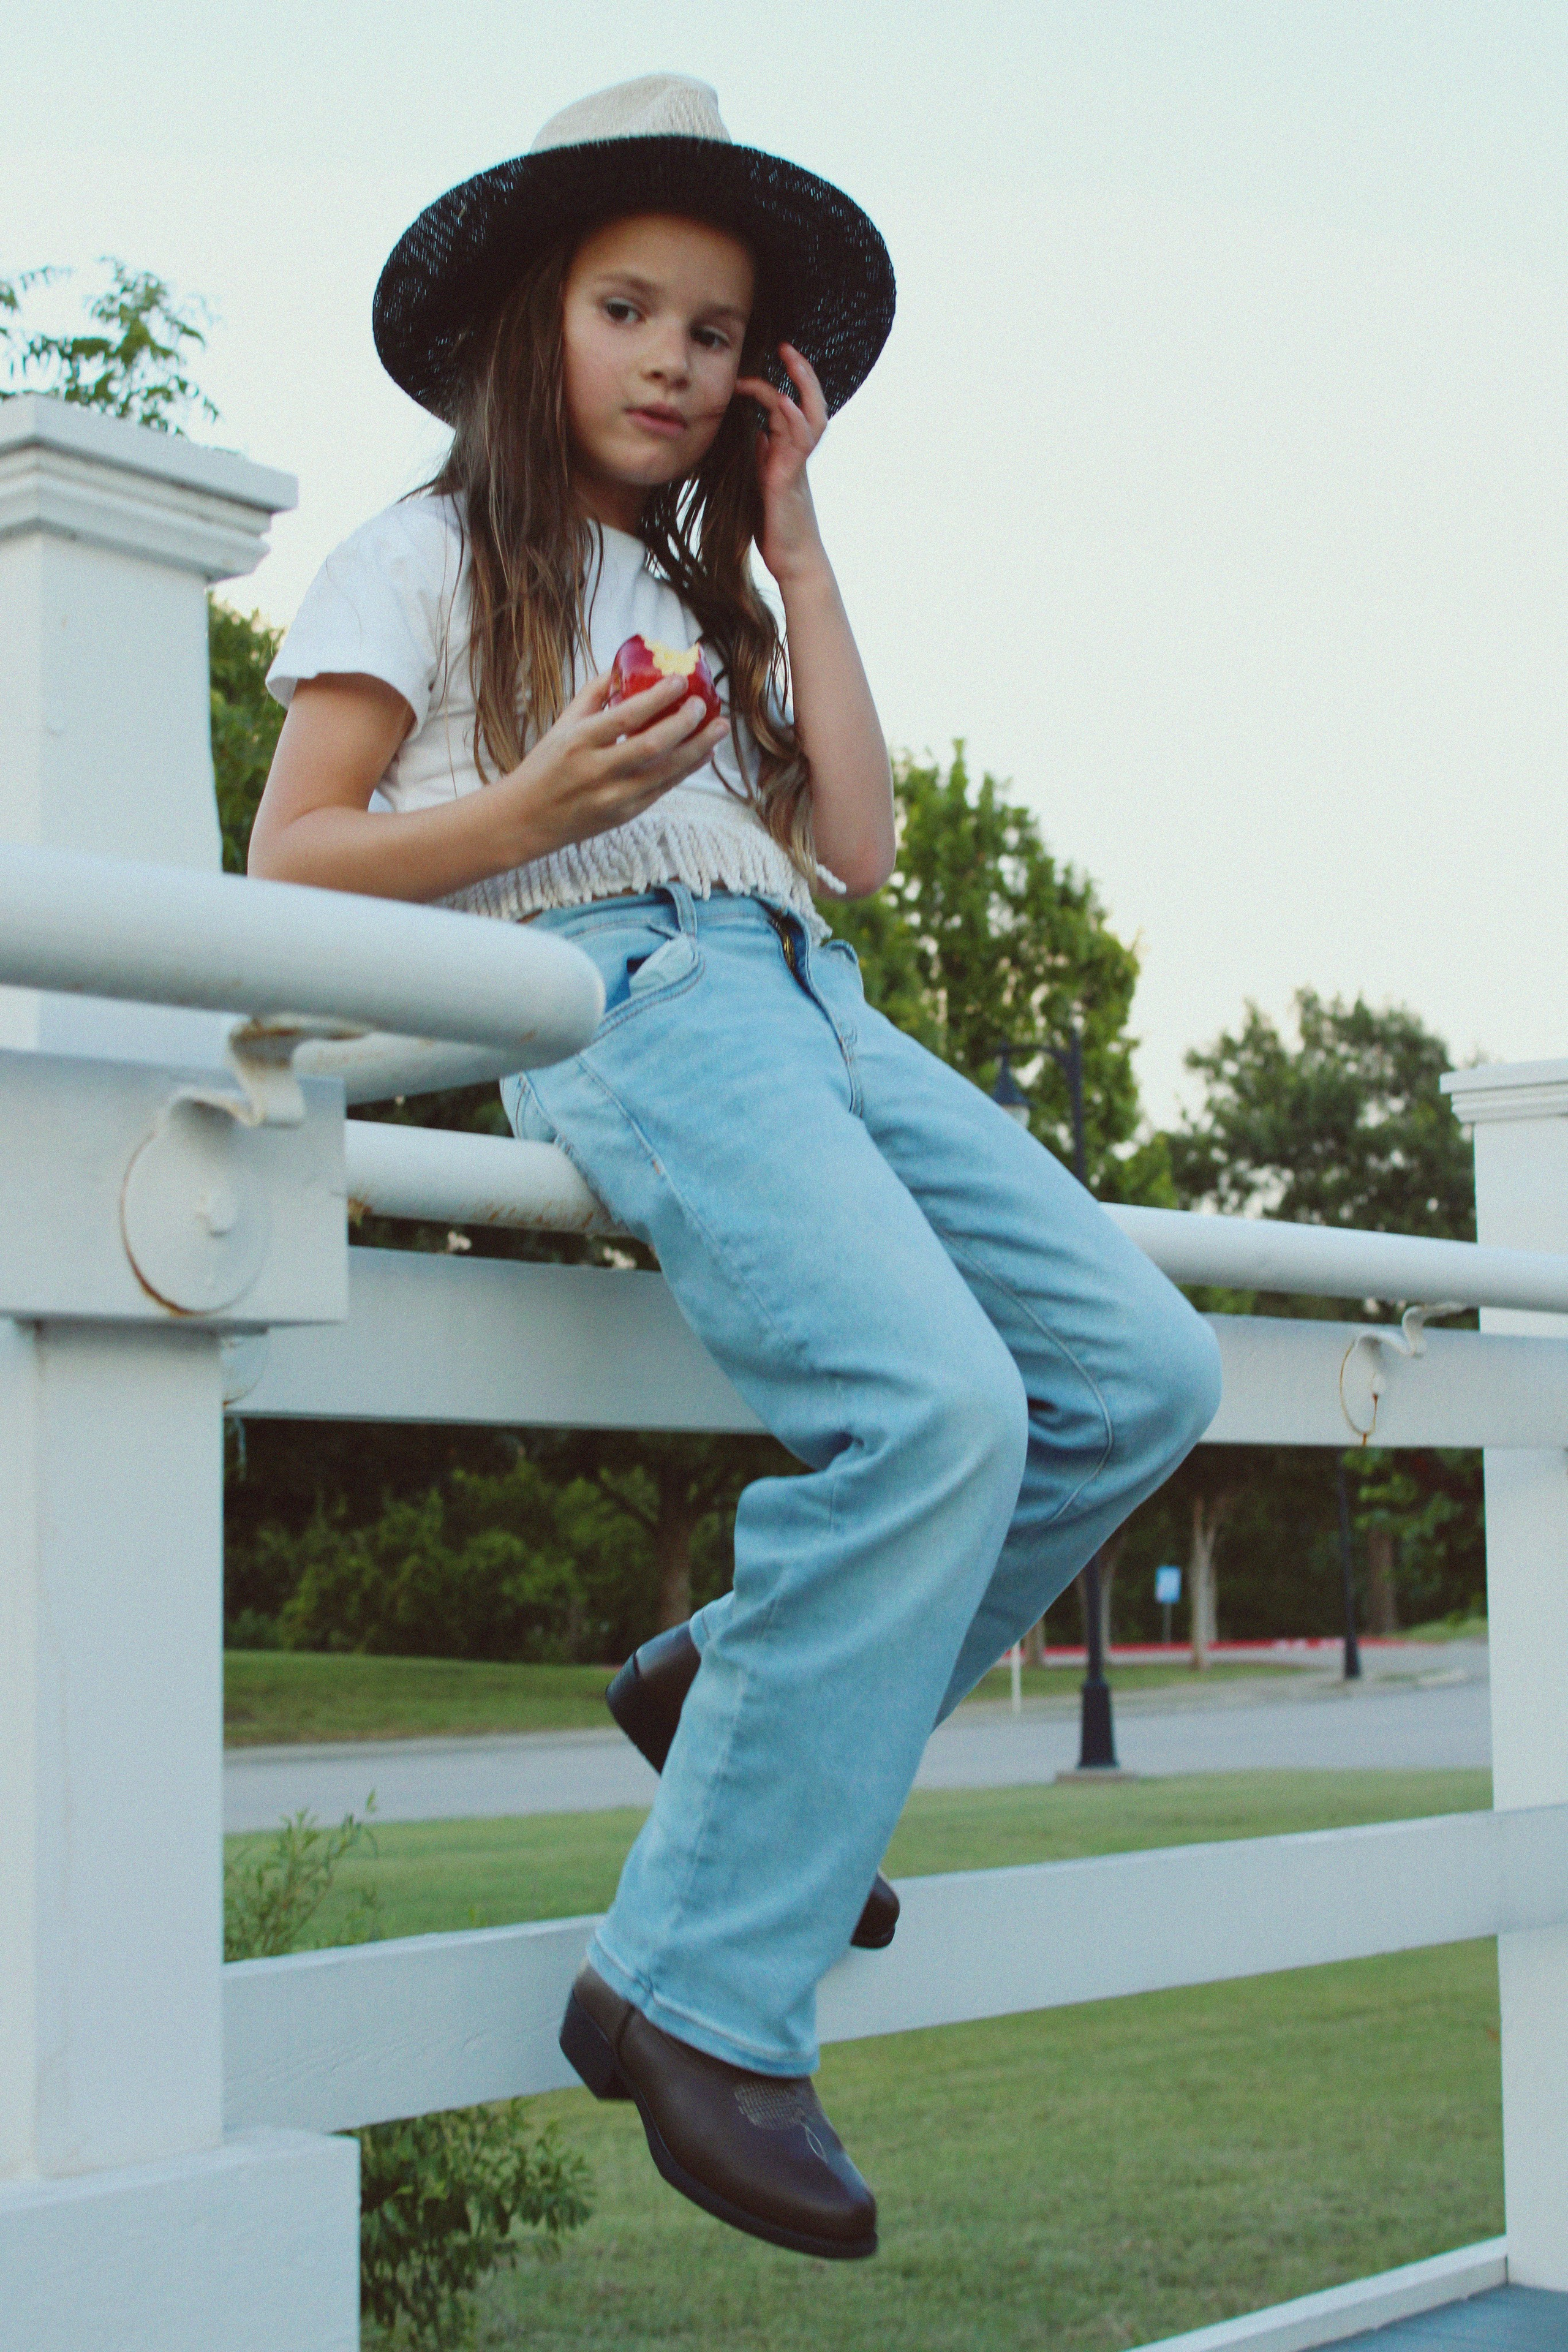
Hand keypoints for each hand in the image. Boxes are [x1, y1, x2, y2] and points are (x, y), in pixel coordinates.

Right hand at [501, 668, 727, 857]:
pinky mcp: (624, 815)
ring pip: (665, 772)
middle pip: (652, 746)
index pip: (626, 717)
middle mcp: (597, 771)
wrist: (525, 820)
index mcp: (579, 742)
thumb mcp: (562, 725)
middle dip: (685, 724)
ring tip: (719, 729)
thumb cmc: (544, 766)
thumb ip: (594, 696)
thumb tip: (625, 668)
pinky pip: (662, 789)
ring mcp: (613, 797)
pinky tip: (702, 754)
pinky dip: (685, 770)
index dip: (658, 698)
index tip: (680, 681)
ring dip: (697, 749)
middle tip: (705, 706)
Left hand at [734, 342, 828, 587]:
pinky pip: (798, 443)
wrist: (793, 562)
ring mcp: (796, 466)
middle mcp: (797, 456)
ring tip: (788, 358)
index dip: (786, 384)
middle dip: (803, 374)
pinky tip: (781, 400)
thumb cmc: (776, 529)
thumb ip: (761, 459)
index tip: (767, 364)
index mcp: (788, 455)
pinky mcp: (790, 481)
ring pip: (809, 416)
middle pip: (811, 404)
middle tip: (787, 346)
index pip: (793, 410)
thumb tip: (756, 434)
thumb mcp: (760, 485)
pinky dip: (790, 419)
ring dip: (799, 385)